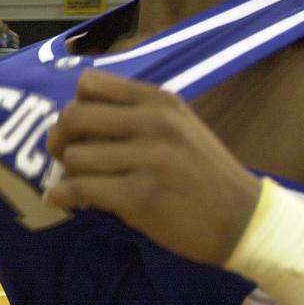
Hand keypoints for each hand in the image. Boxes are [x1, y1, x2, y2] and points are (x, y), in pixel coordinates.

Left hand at [42, 69, 260, 266]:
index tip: (78, 128)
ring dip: (69, 173)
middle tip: (64, 156)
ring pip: (74, 157)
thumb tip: (73, 117)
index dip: (74, 105)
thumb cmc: (203, 173)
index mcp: (159, 101)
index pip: (89, 83)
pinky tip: (59, 201)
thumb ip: (134, 114)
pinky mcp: (141, 197)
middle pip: (72, 117)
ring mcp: (149, 159)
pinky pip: (80, 190)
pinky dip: (61, 196)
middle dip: (58, 139)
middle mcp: (154, 123)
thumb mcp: (178, 126)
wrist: (245, 221)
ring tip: (81, 183)